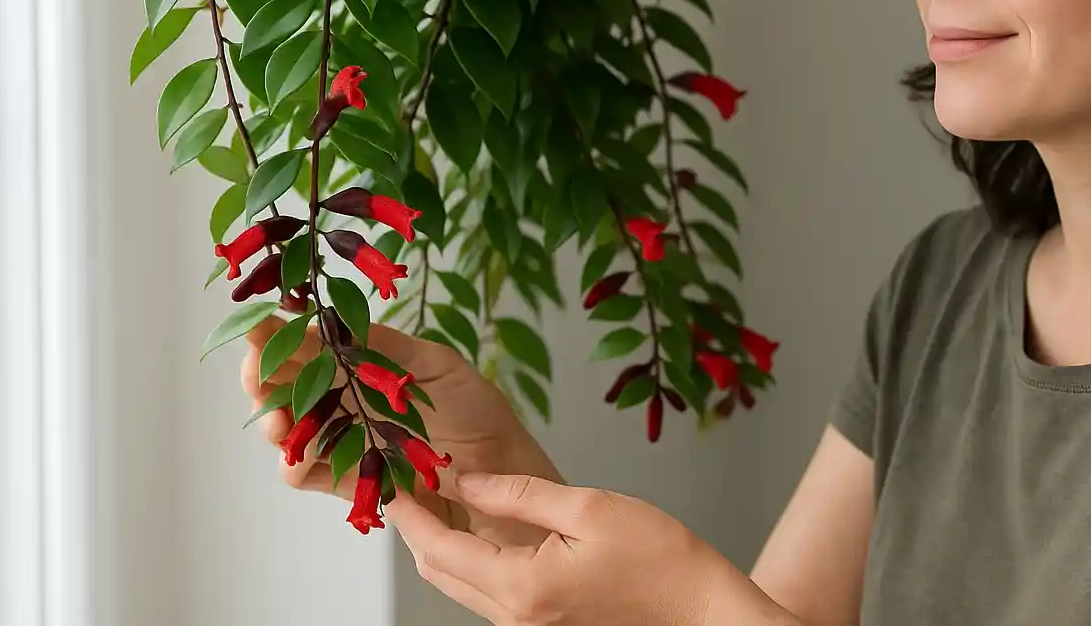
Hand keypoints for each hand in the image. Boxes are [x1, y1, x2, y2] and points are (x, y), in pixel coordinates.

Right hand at [239, 314, 559, 543]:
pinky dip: (293, 464)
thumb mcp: (436, 366)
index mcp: (367, 364)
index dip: (281, 335)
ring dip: (272, 420)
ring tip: (277, 419)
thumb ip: (384, 347)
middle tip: (256, 371)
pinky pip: (306, 472)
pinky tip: (297, 457)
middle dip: (263, 374)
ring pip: (288, 427)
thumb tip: (333, 321)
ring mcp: (346, 439)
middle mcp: (349, 398)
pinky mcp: (351, 478)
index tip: (261, 325)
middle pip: (288, 382)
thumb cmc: (478, 413)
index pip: (312, 345)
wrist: (500, 475)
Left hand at [384, 472, 796, 625]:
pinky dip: (471, 559)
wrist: (698, 610)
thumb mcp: (589, 507)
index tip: (392, 481)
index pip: (440, 548)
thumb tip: (466, 478)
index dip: (410, 512)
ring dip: (442, 543)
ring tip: (437, 494)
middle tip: (407, 481)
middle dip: (417, 528)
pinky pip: (488, 593)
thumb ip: (519, 492)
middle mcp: (515, 618)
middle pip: (439, 573)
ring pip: (460, 585)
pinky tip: (477, 525)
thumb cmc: (660, 560)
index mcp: (522, 587)